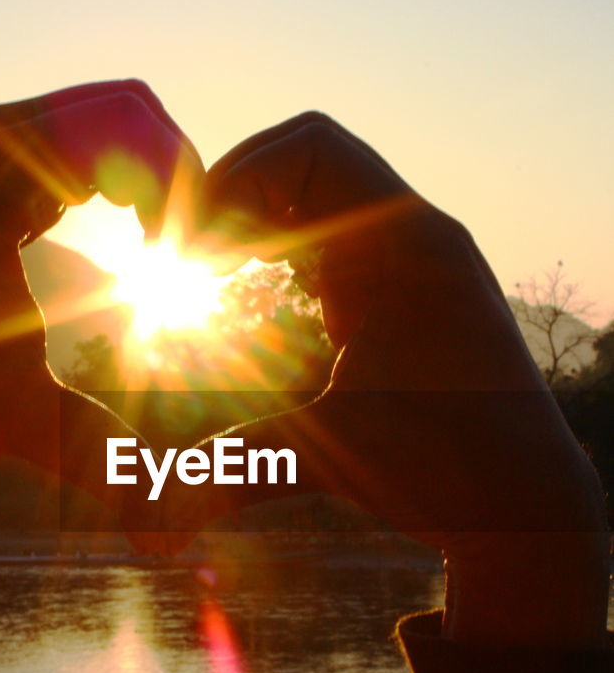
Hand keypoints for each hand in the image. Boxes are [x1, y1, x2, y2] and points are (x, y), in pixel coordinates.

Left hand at [0, 80, 202, 520]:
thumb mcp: (10, 418)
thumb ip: (98, 463)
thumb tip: (170, 538)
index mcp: (3, 169)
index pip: (137, 126)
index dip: (188, 188)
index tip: (190, 257)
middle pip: (125, 106)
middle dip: (170, 175)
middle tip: (179, 247)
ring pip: (87, 115)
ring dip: (132, 172)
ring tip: (147, 242)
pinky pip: (51, 136)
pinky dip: (93, 174)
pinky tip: (95, 234)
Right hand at [200, 113, 608, 645]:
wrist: (527, 502)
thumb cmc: (446, 472)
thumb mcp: (326, 457)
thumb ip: (225, 472)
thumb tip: (144, 524)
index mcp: (405, 243)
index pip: (310, 147)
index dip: (236, 178)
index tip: (190, 246)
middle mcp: (414, 235)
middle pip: (306, 159)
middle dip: (235, 194)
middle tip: (185, 257)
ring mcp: (414, 259)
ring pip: (321, 193)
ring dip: (258, 217)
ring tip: (209, 271)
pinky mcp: (406, 290)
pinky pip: (337, 232)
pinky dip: (285, 245)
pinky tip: (251, 291)